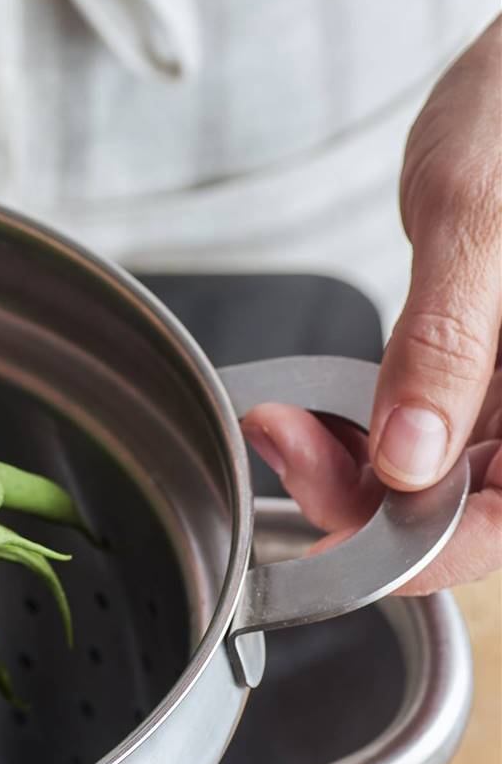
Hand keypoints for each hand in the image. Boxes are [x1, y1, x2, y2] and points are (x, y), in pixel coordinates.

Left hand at [243, 17, 501, 592]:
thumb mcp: (479, 213)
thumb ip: (448, 339)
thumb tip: (408, 459)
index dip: (427, 550)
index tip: (334, 543)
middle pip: (473, 508)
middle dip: (369, 504)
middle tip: (285, 448)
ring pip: (442, 481)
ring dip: (353, 471)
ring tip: (282, 424)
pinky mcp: (490, 371)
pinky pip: (428, 433)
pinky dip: (364, 433)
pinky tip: (310, 413)